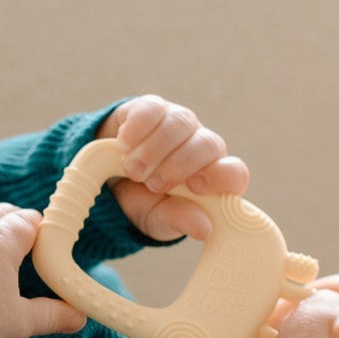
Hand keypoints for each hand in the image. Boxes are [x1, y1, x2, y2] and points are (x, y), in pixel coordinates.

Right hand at [96, 94, 249, 242]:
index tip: (196, 187)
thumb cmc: (140, 201)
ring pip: (180, 123)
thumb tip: (204, 228)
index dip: (220, 177)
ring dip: (154, 149)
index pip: (233, 172)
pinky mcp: (153, 109)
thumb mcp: (156, 217)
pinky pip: (152, 109)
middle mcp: (201, 147)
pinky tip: (124, 145)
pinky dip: (137, 129)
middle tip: (152, 185)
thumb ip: (178, 219)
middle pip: (206, 144)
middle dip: (178, 165)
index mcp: (211, 178)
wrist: (106, 180)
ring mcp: (179, 124)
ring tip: (133, 170)